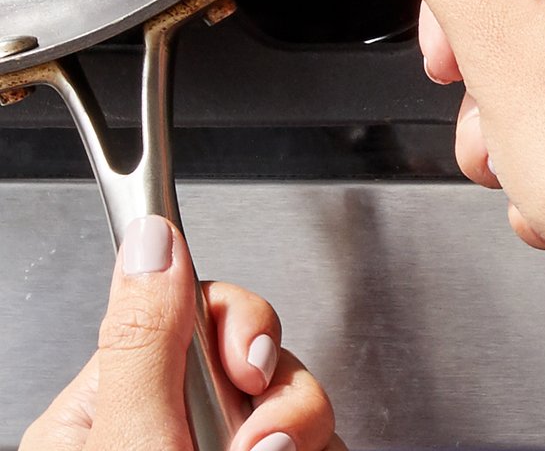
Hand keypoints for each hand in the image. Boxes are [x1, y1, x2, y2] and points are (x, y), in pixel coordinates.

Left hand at [18, 214, 340, 450]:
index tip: (249, 359)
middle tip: (256, 442)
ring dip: (301, 427)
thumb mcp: (132, 439)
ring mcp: (216, 445)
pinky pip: (317, 432)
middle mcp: (159, 425)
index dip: (234, 324)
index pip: (185, 310)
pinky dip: (317, 445)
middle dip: (275, 392)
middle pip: (253, 351)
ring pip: (293, 394)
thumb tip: (152, 238)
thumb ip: (145, 342)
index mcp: (103, 410)